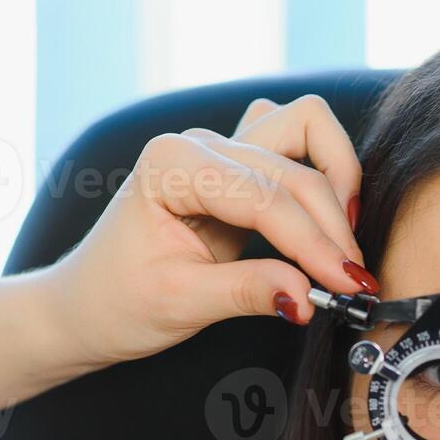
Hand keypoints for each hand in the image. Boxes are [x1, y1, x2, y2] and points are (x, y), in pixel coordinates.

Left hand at [43, 94, 376, 368]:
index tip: (349, 287)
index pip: (266, 198)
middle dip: (332, 226)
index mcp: (172, 164)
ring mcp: (221, 149)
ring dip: (336, 183)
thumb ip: (246, 293)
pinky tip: (327, 224)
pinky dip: (323, 175)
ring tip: (343, 245)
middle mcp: (199, 144)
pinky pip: (296, 144)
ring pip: (305, 135)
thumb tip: (309, 297)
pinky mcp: (238, 166)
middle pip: (295, 166)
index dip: (315, 243)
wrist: (86, 304)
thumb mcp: (179, 303)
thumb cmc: (117, 301)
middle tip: (353, 285)